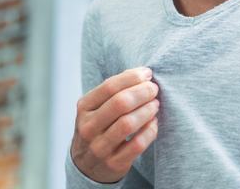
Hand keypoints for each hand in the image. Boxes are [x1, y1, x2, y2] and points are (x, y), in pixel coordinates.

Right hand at [70, 67, 159, 182]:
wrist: (87, 165)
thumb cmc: (99, 126)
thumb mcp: (97, 107)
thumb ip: (115, 90)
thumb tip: (143, 73)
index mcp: (84, 108)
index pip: (110, 86)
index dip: (132, 77)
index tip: (147, 74)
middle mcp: (88, 127)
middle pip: (120, 103)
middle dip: (143, 92)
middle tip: (154, 89)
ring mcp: (99, 147)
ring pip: (128, 124)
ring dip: (147, 110)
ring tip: (155, 104)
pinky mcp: (113, 163)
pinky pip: (137, 144)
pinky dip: (150, 131)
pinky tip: (153, 123)